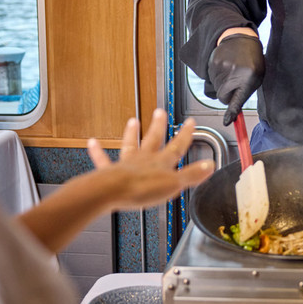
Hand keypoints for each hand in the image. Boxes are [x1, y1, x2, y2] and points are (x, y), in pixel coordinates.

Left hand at [86, 109, 213, 210]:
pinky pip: (103, 160)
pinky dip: (97, 151)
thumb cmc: (141, 188)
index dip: (185, 135)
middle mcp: (144, 160)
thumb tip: (210, 165)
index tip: (190, 122)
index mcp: (161, 163)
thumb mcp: (174, 184)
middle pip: (153, 139)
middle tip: (160, 112)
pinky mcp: (109, 173)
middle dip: (158, 126)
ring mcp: (126, 165)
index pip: (177, 146)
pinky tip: (92, 143)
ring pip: (130, 145)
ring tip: (132, 121)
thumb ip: (192, 174)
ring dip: (132, 133)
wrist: (113, 191)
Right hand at [207, 33, 264, 125]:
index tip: (228, 122)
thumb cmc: (252, 59)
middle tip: (235, 84)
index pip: (238, 99)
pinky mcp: (213, 64)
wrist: (240, 37)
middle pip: (223, 97)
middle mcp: (234, 73)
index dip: (232, 112)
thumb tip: (234, 111)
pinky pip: (212, 79)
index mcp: (249, 77)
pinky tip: (226, 66)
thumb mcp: (256, 76)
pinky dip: (218, 76)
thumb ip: (246, 92)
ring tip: (232, 71)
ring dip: (223, 84)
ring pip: (217, 88)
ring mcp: (221, 68)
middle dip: (228, 95)